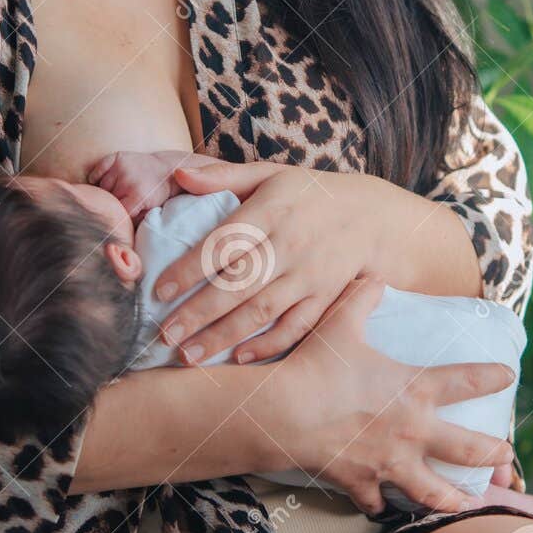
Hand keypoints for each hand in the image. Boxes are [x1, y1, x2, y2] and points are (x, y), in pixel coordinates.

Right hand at [86, 149, 190, 223]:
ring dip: (106, 192)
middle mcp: (129, 179)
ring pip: (100, 187)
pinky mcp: (117, 157)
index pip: (118, 214)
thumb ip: (134, 223)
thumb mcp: (151, 212)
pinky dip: (97, 178)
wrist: (168, 170)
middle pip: (108, 201)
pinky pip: (96, 172)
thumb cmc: (158, 195)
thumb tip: (115, 234)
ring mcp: (122, 166)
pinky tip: (108, 182)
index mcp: (139, 195)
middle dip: (112, 205)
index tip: (118, 219)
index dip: (118, 218)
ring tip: (118, 192)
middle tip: (121, 203)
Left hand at [152, 158, 387, 365]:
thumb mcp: (270, 174)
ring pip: (262, 310)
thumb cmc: (309, 195)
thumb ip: (223, 176)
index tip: (159, 292)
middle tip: (164, 336)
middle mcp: (290, 243)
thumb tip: (178, 176)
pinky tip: (238, 358)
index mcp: (271, 210)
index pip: (223, 242)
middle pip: (238, 283)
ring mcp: (310, 274)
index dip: (189, 269)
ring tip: (189, 357)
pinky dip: (269, 344)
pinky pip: (296, 326)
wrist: (373, 216)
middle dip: (198, 312)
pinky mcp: (326, 298)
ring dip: (224, 335)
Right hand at [270, 274, 516, 515]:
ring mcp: (389, 463)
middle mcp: (412, 431)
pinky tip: (384, 507)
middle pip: (468, 449)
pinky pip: (377, 502)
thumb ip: (362, 299)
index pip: (467, 381)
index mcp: (415, 389)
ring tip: (466, 504)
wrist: (285, 413)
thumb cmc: (316, 366)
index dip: (492, 378)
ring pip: (433, 492)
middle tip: (507, 456)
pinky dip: (381, 505)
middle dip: (493, 454)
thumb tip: (373, 277)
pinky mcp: (362, 483)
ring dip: (452, 499)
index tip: (509, 377)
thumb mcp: (342, 323)